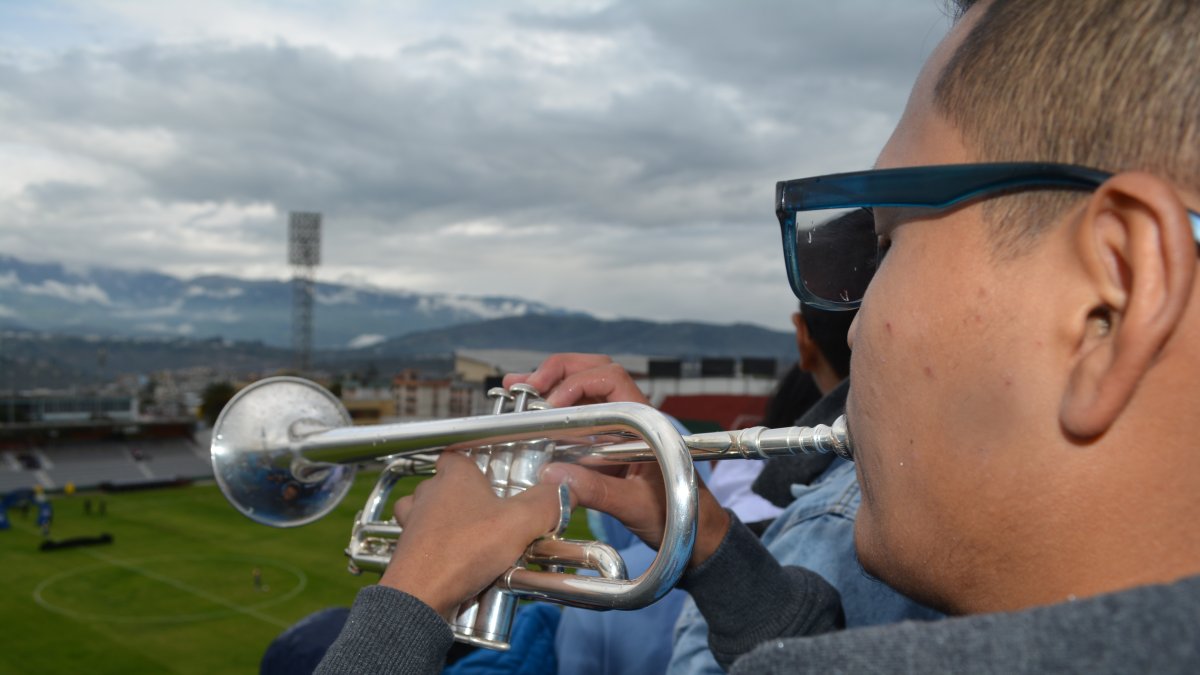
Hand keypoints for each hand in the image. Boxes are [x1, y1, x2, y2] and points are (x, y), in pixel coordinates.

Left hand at [380, 452, 566, 616]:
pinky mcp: (406, 551)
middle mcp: (427, 494)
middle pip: (446, 485)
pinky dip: (437, 548)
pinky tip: (457, 562)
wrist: (420, 596)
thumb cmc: (465, 550)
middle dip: (467, 498)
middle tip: (493, 515)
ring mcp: (413, 522)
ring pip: (430, 512)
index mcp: (453, 477)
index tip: (493, 479)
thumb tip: (566, 490)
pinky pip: (423, 541)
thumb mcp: (520, 523)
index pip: (458, 455)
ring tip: (474, 539)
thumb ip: (546, 502)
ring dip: (448, 522)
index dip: (475, 465)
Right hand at [505, 353, 730, 567]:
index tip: (550, 406)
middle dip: (558, 372)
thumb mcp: (635, 506)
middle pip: (594, 371)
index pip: (611, 380)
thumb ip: (597, 491)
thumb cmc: (677, 515)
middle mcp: (631, 417)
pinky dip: (554, 410)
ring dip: (551, 385)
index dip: (577, 384)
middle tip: (525, 386)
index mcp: (645, 423)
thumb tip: (551, 476)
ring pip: (585, 389)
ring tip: (517, 388)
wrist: (695, 531)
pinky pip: (580, 416)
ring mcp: (618, 428)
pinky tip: (529, 412)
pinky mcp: (607, 443)